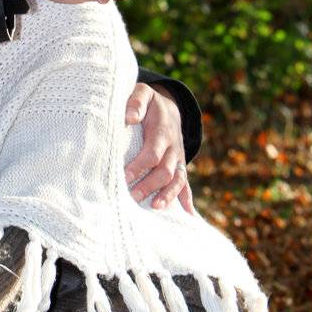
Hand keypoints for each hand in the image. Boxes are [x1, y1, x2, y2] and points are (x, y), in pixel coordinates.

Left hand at [124, 83, 192, 211]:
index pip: (152, 153)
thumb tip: (129, 118)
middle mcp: (174, 147)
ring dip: (167, 195)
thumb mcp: (142, 93)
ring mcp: (179, 158)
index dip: (139, 166)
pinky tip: (188, 218)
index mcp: (162, 132)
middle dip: (150, 185)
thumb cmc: (149, 102)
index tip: (123, 176)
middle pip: (165, 171)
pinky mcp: (180, 166)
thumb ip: (135, 102)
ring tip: (155, 208)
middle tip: (131, 197)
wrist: (169, 107)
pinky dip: (187, 201)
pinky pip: (186, 185)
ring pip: (177, 180)